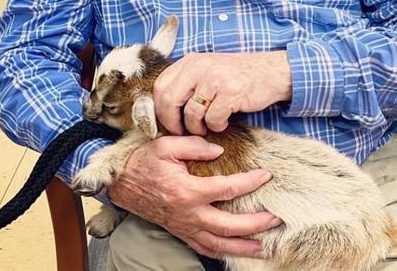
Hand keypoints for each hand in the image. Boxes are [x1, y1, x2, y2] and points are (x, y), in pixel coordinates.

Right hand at [107, 135, 279, 258]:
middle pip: (228, 226)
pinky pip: (203, 248)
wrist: (121, 182)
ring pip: (218, 244)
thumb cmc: (144, 161)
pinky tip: (234, 251)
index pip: (227, 189)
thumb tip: (219, 150)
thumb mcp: (166, 144)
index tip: (265, 175)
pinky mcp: (179, 232)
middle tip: (275, 218)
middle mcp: (188, 214)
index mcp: (187, 191)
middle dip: (255, 224)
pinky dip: (221, 252)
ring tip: (264, 247)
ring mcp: (184, 226)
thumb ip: (194, 145)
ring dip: (242, 247)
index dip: (249, 182)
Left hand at [153, 50, 290, 134]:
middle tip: (182, 132)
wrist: (271, 72)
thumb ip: (186, 83)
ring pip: (191, 113)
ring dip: (197, 127)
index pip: (160, 86)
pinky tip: (224, 121)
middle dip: (173, 122)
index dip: (160, 108)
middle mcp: (200, 66)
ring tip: (207, 126)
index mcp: (190, 61)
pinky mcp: (231, 92)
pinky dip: (217, 126)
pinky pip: (212, 119)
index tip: (168, 122)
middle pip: (169, 100)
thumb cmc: (236, 76)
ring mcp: (215, 78)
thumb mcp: (207, 70)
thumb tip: (163, 109)